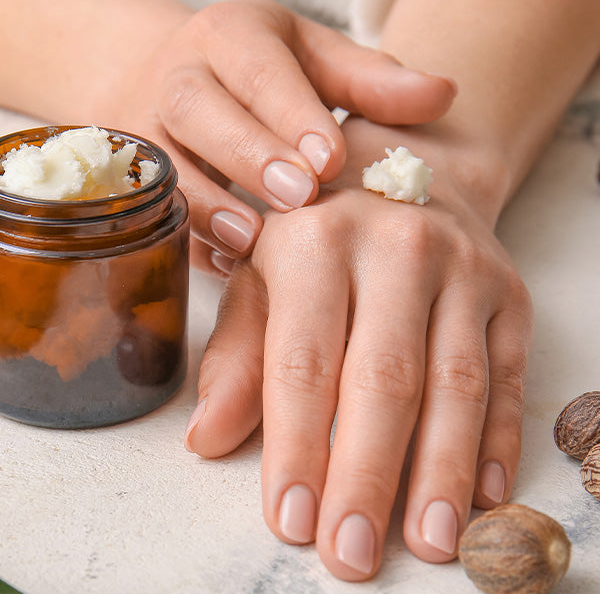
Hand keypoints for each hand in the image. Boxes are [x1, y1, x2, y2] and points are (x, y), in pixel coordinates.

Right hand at [96, 0, 455, 274]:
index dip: (290, 112)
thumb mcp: (316, 63)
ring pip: (166, 166)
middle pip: (198, 110)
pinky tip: (233, 263)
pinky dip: (194, 240)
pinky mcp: (141, 182)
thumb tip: (443, 94)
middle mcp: (180, 79)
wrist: (178, 83)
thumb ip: (372, 82)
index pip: (256, 66)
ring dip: (208, 206)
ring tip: (252, 239)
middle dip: (248, 155)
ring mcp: (150, 132)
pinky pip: (161, 212)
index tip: (330, 161)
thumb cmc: (265, 78)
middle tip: (299, 198)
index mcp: (230, 38)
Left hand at [184, 118, 532, 579]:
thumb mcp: (262, 275)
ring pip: (457, 383)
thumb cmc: (320, 232)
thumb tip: (209, 438)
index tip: (291, 521)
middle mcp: (396, 245)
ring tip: (429, 542)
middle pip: (385, 379)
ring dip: (442, 472)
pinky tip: (483, 496)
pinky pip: (509, 374)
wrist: (407, 170)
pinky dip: (498, 440)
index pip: (304, 359)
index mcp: (314, 237)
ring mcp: (464, 267)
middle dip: (368, 475)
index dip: (298, 447)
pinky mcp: (510, 291)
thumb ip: (238, 353)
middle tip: (352, 552)